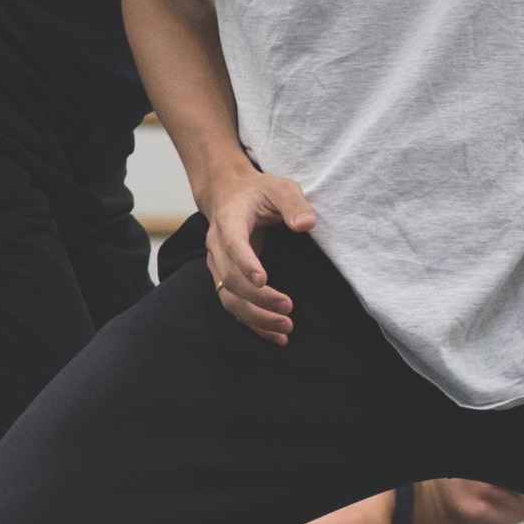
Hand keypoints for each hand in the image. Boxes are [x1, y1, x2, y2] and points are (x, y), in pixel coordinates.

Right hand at [200, 166, 317, 342]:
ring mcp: (218, 265)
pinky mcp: (225, 279)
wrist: (227, 195)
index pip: (232, 245)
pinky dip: (252, 324)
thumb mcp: (280, 187)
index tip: (262, 280)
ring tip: (285, 328)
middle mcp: (217, 246)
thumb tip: (306, 224)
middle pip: (229, 279)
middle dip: (258, 298)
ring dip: (255, 317)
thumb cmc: (257, 192)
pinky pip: (234, 306)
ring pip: (228, 298)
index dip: (245, 263)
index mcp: (229, 221)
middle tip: (288, 308)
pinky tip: (276, 336)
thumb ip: (293, 204)